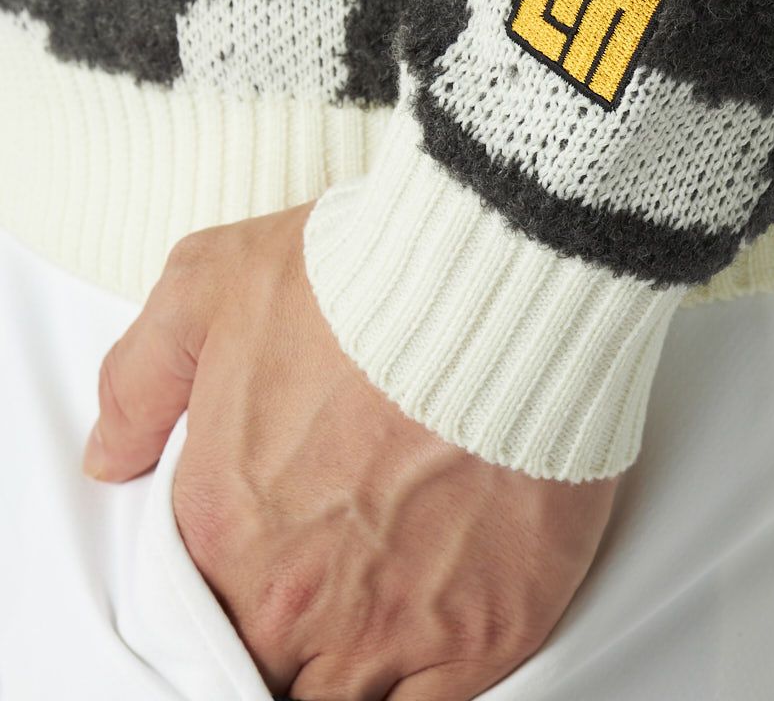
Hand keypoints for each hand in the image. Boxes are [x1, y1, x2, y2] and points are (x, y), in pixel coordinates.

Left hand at [83, 205, 616, 698]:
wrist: (501, 283)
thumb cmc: (365, 277)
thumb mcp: (210, 283)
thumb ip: (140, 379)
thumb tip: (109, 456)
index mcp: (223, 525)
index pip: (198, 611)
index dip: (230, 587)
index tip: (267, 559)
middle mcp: (296, 597)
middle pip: (268, 664)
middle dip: (287, 631)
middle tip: (327, 578)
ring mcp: (392, 626)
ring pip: (340, 698)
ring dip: (346, 665)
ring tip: (377, 607)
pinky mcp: (486, 632)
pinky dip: (415, 693)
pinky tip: (421, 651)